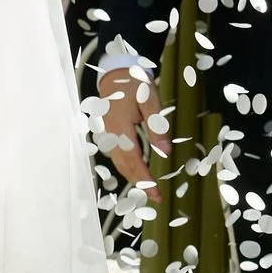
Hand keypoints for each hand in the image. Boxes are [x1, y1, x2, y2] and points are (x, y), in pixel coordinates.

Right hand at [93, 64, 164, 185]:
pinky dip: (127, 168)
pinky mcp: (107, 135)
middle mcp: (110, 135)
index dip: (144, 178)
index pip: (133, 160)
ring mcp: (106, 136)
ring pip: (119, 163)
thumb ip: (157, 127)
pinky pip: (116, 156)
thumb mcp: (150, 101)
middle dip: (139, 184)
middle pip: (124, 166)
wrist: (115, 74)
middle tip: (155, 198)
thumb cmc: (134, 85)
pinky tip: (137, 173)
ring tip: (147, 190)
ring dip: (133, 178)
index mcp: (120, 128)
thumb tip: (165, 151)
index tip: (155, 192)